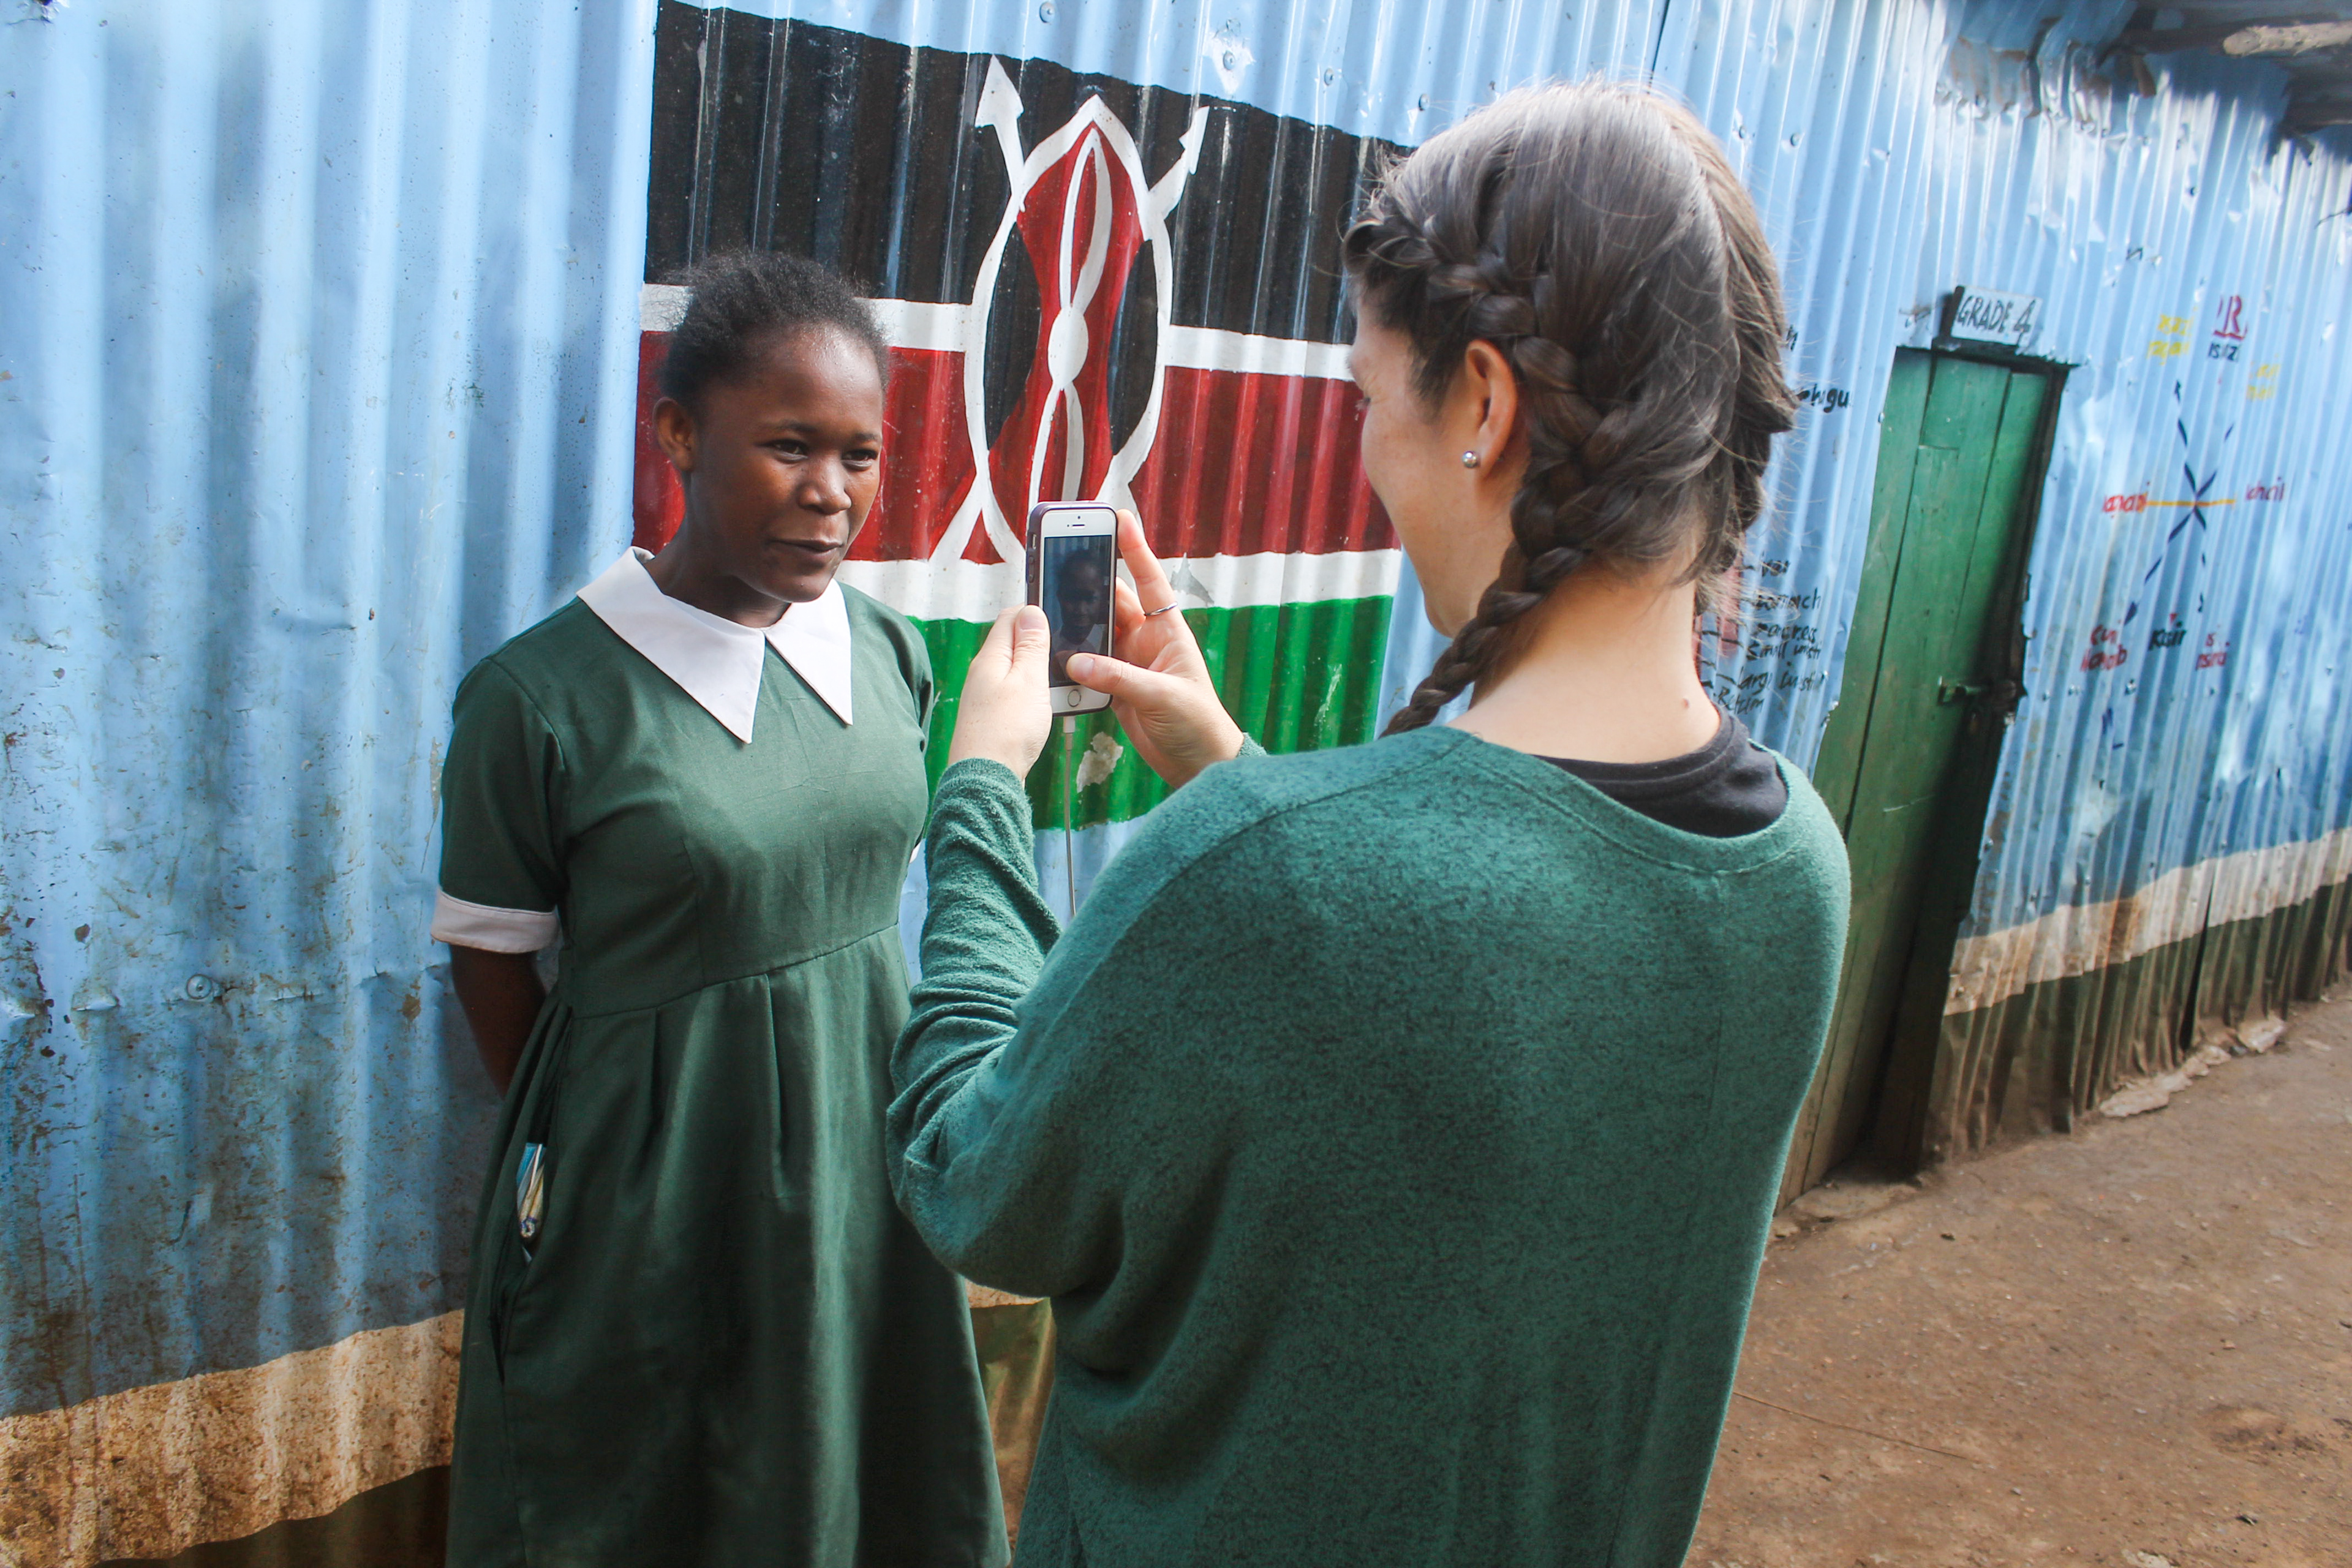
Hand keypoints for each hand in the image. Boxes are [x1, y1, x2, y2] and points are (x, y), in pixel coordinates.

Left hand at [948, 604, 1054, 775]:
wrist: (986, 780)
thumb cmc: (1007, 731)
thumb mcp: (1028, 680)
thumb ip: (1031, 645)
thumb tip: (1030, 611)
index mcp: (990, 657)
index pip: (1009, 617)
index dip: (1034, 612)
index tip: (1059, 618)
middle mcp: (983, 673)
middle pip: (1014, 644)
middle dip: (1041, 645)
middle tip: (1066, 655)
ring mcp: (986, 695)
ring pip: (1018, 671)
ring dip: (1041, 674)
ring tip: (1061, 685)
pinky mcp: (991, 716)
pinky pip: (1016, 695)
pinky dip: (1034, 695)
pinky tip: (1046, 707)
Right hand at [1066, 512, 1245, 788]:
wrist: (1199, 764)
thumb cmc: (1197, 723)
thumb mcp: (1163, 696)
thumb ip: (1120, 678)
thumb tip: (1078, 661)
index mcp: (1167, 632)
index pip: (1149, 581)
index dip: (1134, 550)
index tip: (1119, 518)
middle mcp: (1146, 642)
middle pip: (1112, 603)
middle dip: (1087, 585)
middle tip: (1057, 564)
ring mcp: (1128, 664)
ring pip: (1095, 633)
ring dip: (1075, 624)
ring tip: (1046, 607)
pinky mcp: (1114, 688)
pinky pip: (1087, 667)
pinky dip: (1070, 662)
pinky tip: (1050, 654)